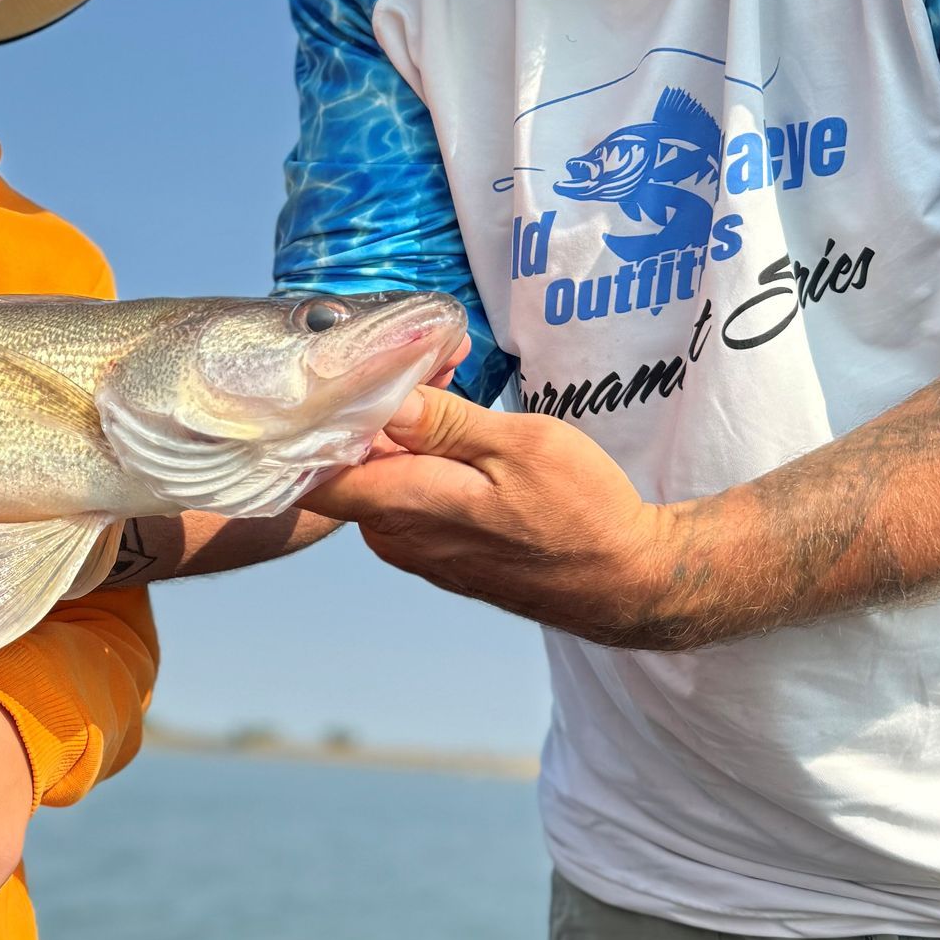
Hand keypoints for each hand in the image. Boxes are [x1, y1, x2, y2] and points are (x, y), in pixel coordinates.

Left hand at [307, 383, 678, 644]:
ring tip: (448, 375)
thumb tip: (380, 399)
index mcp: (404, 506)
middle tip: (425, 356)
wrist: (624, 582)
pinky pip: (406, 493)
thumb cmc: (580, 513)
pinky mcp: (435, 551)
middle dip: (375, 402)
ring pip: (380, 472)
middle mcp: (394, 535)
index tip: (350, 366)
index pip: (316, 465)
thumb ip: (442, 423)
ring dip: (403, 423)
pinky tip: (457, 422)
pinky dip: (421, 452)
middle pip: (351, 459)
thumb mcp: (518, 446)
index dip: (323, 412)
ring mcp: (413, 548)